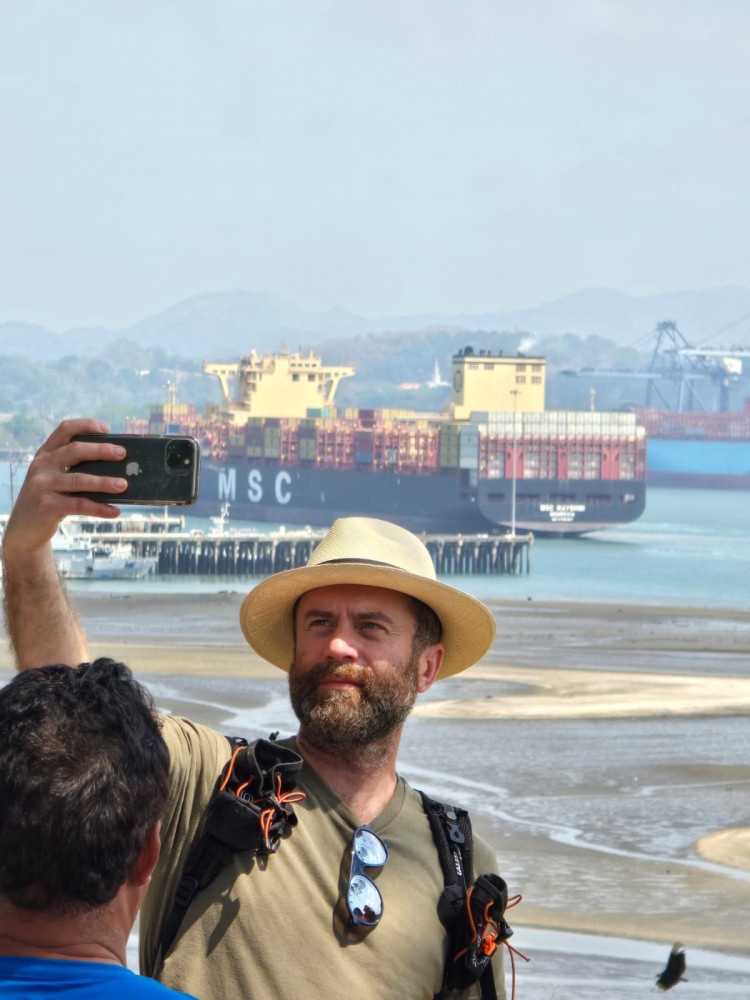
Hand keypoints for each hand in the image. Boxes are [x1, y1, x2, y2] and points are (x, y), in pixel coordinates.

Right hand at [3, 418, 128, 554]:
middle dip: (100, 450)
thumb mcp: (54, 478)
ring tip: (123, 485)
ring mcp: (42, 485)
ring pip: (78, 479)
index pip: (65, 430)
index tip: (107, 428)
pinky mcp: (46, 505)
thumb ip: (74, 468)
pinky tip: (115, 511)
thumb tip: (116, 467)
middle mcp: (42, 465)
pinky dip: (99, 508)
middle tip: (122, 453)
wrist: (24, 528)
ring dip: (103, 482)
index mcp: (46, 454)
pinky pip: (78, 505)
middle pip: (74, 450)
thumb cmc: (49, 499)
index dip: (86, 425)